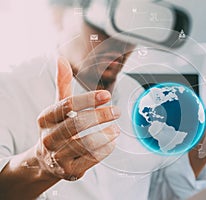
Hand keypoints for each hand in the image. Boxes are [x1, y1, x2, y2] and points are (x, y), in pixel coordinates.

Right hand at [35, 57, 120, 180]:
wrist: (46, 161)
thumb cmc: (56, 128)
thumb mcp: (57, 107)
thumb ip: (62, 85)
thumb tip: (60, 59)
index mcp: (45, 119)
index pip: (66, 106)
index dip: (87, 100)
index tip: (106, 95)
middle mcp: (49, 138)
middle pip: (75, 125)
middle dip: (99, 117)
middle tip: (116, 111)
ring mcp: (58, 157)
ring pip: (84, 144)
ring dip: (104, 134)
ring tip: (116, 128)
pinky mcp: (70, 171)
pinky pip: (91, 159)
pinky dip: (104, 149)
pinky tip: (111, 141)